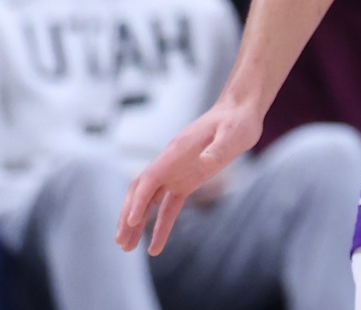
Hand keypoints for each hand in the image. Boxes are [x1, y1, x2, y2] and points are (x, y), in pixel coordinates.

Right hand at [116, 96, 263, 252]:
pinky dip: (160, 224)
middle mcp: (170, 163)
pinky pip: (168, 206)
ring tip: (126, 248)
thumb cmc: (237, 121)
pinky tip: (155, 245)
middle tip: (121, 242)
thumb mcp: (233, 134)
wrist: (240, 112)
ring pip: (149, 201)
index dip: (139, 199)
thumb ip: (218, 149)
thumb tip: (205, 161)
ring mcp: (176, 172)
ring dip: (136, 223)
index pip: (150, 178)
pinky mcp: (187, 181)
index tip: (132, 220)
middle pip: (141, 191)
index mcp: (177, 152)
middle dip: (128, 216)